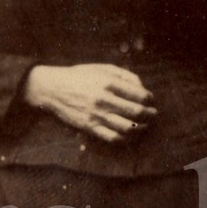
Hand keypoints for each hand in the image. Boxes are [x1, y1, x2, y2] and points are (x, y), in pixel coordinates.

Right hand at [23, 64, 156, 142]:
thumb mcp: (102, 68)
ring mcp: (97, 115)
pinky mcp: (90, 127)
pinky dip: (126, 139)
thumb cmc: (80, 76)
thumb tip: (142, 87)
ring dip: (142, 128)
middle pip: (136, 112)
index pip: (139, 95)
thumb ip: (124, 75)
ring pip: (128, 128)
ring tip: (145, 125)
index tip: (150, 100)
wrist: (52, 88)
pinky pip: (113, 138)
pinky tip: (131, 135)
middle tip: (153, 113)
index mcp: (108, 82)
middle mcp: (104, 100)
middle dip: (150, 114)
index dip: (149, 99)